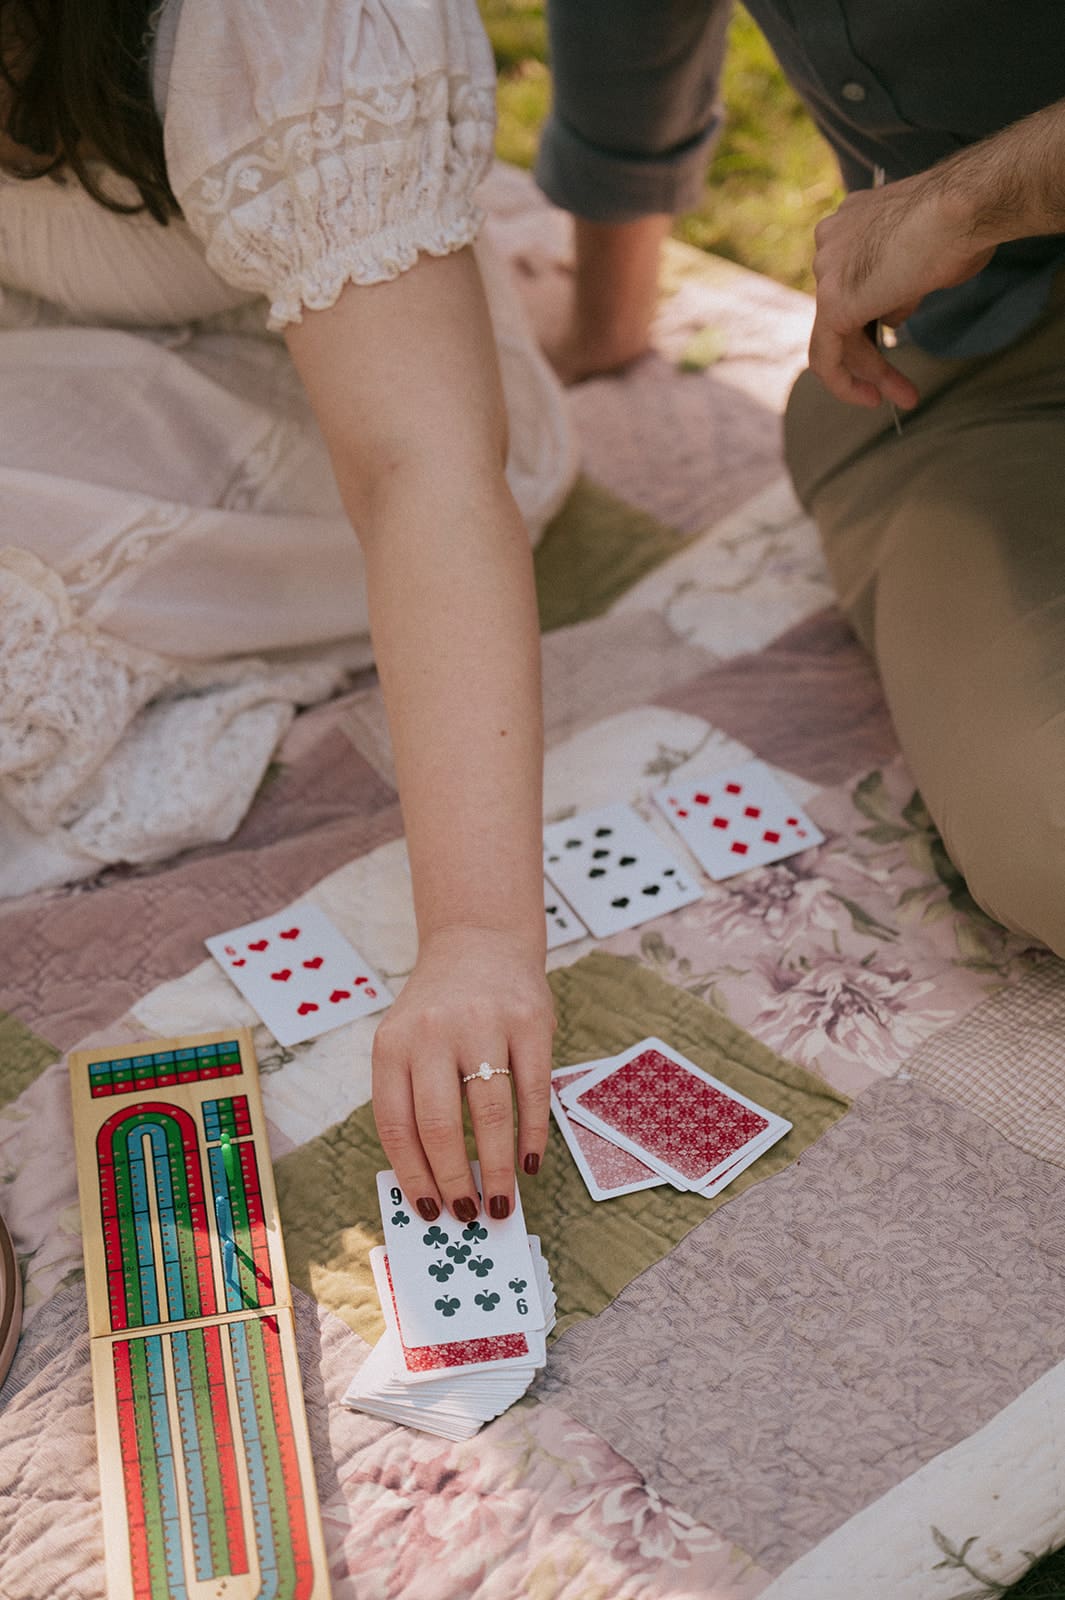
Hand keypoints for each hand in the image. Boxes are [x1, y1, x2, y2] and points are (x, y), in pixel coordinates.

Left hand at [371, 926, 554, 1224]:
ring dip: (497, 1168)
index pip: (396, 1124)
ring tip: (501, 1203)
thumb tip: (429, 1180)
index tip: (429, 1210)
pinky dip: (532, 1135)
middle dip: (455, 1180)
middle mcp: (433, 1032)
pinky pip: (533, 1091)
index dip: (413, 1174)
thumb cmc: (438, 1010)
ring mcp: (484, 1023)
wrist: (479, 941)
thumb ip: (410, 1097)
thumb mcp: (405, 1040)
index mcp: (392, 1044)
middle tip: (468, 1214)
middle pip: (440, 1125)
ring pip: (490, 1114)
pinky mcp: (530, 1021)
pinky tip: (529, 1163)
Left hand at [808, 172, 994, 409]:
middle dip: (872, 352)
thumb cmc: (965, 222)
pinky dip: (844, 383)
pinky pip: (826, 357)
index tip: (893, 336)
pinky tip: (871, 399)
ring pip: (837, 336)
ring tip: (903, 397)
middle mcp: (831, 242)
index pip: (854, 281)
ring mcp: (827, 270)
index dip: (875, 314)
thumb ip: (903, 285)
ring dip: (870, 371)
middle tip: (900, 384)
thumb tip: (892, 314)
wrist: (966, 206)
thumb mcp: (927, 257)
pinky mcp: (833, 302)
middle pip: (844, 311)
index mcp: (853, 223)